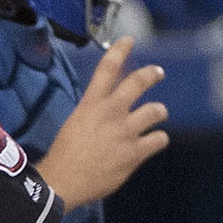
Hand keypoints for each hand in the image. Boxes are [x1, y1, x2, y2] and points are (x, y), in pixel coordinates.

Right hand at [36, 40, 167, 206]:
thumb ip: (93, 113)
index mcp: (91, 105)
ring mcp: (125, 132)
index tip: (128, 41)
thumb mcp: (74, 124)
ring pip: (156, 111)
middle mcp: (111, 113)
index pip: (107, 69)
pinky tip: (154, 142)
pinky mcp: (135, 153)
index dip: (120, 50)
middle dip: (151, 74)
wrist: (63, 182)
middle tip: (157, 72)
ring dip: (159, 111)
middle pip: (138, 82)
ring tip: (158, 114)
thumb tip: (106, 110)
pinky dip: (158, 139)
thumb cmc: (64, 156)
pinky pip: (158, 139)